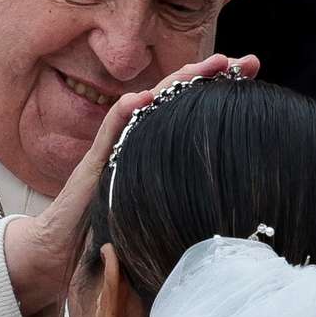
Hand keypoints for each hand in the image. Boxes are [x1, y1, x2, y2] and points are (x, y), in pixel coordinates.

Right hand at [3, 53, 259, 316]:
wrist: (61, 256)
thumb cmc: (111, 240)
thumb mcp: (161, 214)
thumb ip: (188, 203)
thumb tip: (240, 206)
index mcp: (156, 150)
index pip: (192, 110)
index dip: (221, 91)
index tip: (254, 71)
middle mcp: (136, 142)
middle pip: (175, 99)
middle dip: (209, 75)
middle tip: (245, 60)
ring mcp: (113, 152)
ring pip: (145, 106)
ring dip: (174, 83)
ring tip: (205, 66)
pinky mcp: (90, 169)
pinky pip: (106, 136)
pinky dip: (123, 114)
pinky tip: (141, 99)